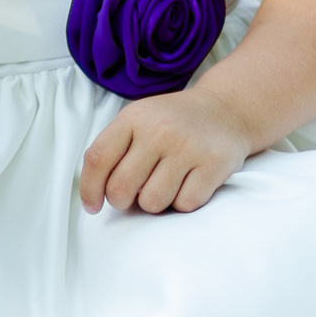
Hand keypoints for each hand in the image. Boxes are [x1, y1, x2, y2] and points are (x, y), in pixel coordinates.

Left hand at [79, 88, 253, 214]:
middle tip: (131, 197)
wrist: (225, 110)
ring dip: (153, 203)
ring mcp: (187, 148)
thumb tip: (93, 191)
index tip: (92, 206)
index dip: (89, 189)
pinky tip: (185, 185)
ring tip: (162, 185)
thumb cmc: (172, 121)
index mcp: (132, 118)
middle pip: (121, 187)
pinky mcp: (213, 165)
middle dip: (121, 201)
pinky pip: (184, 204)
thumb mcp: (137, 119)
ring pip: (152, 202)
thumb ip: (113, 148)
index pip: (98, 159)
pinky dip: (181, 203)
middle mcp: (158, 131)